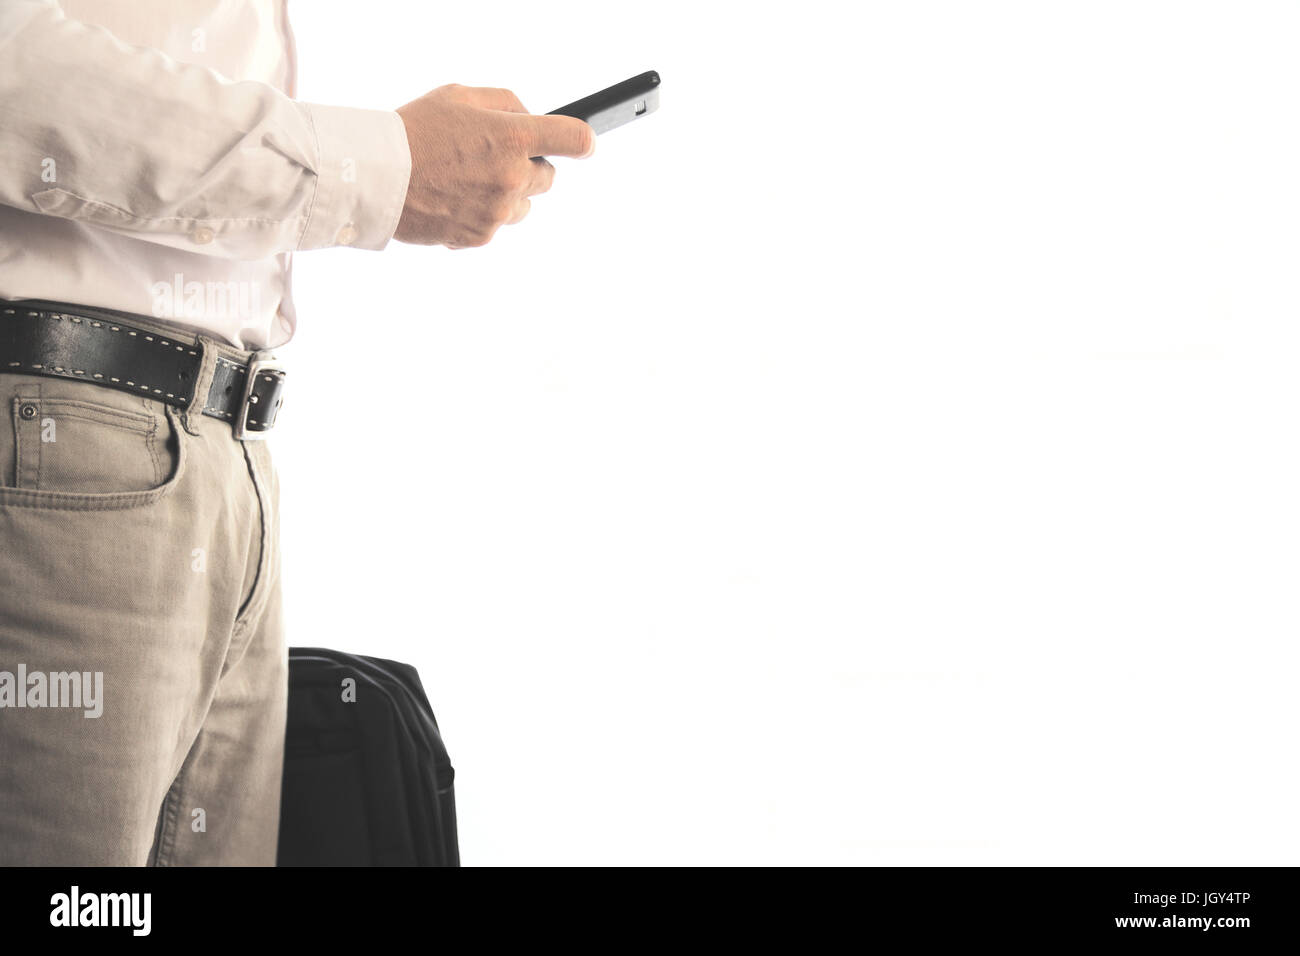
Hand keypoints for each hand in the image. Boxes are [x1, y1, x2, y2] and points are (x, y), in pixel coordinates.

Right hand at [393, 84, 595, 248]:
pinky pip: (496, 225)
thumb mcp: (460, 96)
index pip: (575, 140)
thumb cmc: (414, 129)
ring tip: (467, 179)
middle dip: (529, 167)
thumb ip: (506, 104)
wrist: (375, 176)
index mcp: (513, 138)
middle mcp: (513, 178)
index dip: (582, 141)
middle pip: (549, 177)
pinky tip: (453, 198)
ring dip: (507, 193)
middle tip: (495, 157)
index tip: (583, 144)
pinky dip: (482, 214)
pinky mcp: (480, 237)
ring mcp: (498, 212)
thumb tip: (531, 119)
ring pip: (523, 205)